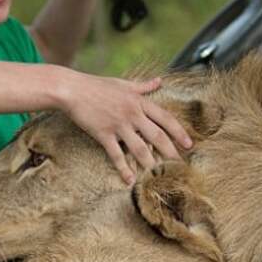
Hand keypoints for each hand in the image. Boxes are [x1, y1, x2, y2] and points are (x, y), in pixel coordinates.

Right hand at [61, 72, 191, 184]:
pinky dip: (123, 169)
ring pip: (140, 148)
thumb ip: (143, 86)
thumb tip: (159, 81)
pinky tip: (130, 181)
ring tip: (160, 178)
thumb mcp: (123, 83)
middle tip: (180, 167)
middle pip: (157, 136)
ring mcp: (118, 125)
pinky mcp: (103, 134)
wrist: (73, 89)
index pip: (165, 118)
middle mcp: (132, 114)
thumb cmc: (97, 85)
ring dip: (151, 164)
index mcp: (139, 101)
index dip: (179, 132)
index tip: (189, 145)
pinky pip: (116, 155)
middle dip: (171, 153)